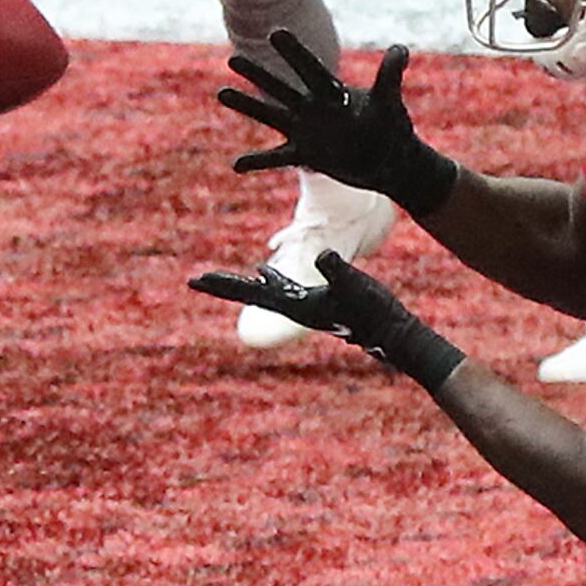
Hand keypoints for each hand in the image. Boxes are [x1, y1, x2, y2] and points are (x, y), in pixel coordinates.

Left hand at [183, 253, 460, 389]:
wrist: (391, 332)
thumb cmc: (374, 311)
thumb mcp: (356, 284)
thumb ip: (338, 269)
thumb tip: (323, 253)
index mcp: (296, 304)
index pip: (252, 291)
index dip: (225, 284)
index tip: (197, 280)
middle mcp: (294, 306)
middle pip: (250, 293)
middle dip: (223, 285)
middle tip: (194, 280)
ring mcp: (304, 304)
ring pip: (265, 289)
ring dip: (242, 282)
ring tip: (218, 277)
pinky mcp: (316, 299)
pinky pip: (285, 285)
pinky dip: (270, 277)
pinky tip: (264, 269)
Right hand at [216, 31, 454, 214]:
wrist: (389, 160)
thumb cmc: (391, 127)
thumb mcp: (389, 102)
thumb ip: (390, 76)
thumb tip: (400, 48)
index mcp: (332, 92)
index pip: (309, 69)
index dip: (294, 52)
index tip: (275, 33)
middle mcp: (313, 108)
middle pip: (281, 88)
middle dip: (259, 75)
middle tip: (232, 58)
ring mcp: (305, 131)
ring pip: (270, 115)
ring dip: (247, 106)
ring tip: (221, 93)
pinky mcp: (304, 155)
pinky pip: (276, 158)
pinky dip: (257, 162)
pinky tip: (236, 165)